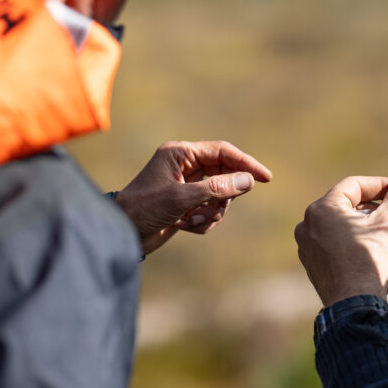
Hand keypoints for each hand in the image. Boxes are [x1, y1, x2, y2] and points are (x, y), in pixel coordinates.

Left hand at [115, 141, 271, 255]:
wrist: (122, 234)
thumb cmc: (144, 210)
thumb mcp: (182, 198)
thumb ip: (217, 188)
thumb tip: (249, 181)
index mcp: (180, 154)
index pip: (222, 152)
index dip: (246, 163)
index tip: (266, 178)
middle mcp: (185, 167)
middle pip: (224, 175)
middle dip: (224, 196)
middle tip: (217, 207)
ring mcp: (186, 186)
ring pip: (220, 196)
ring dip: (213, 212)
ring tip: (194, 220)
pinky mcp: (186, 205)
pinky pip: (211, 210)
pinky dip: (204, 221)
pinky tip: (186, 226)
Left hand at [295, 172, 387, 306]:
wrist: (353, 307)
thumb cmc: (369, 263)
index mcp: (322, 209)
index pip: (355, 185)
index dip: (381, 185)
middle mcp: (308, 224)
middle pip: (348, 205)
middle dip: (377, 208)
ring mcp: (308, 246)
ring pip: (342, 225)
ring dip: (367, 225)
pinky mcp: (313, 264)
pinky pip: (335, 243)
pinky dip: (354, 241)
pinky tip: (373, 252)